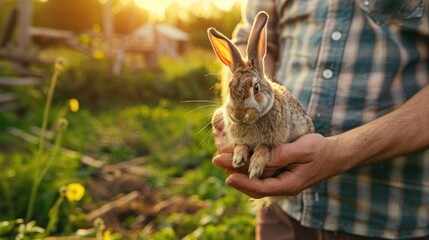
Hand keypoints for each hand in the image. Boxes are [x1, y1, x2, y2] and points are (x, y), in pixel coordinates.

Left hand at [211, 109, 342, 197]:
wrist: (333, 155)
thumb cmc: (320, 151)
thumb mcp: (302, 150)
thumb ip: (282, 154)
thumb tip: (262, 157)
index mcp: (288, 185)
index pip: (260, 187)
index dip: (242, 182)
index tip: (227, 174)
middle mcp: (281, 185)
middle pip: (252, 183)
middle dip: (233, 172)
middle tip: (217, 159)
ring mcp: (279, 180)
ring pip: (254, 178)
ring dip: (237, 168)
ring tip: (221, 158)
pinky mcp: (278, 172)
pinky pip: (259, 171)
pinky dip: (247, 165)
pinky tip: (236, 156)